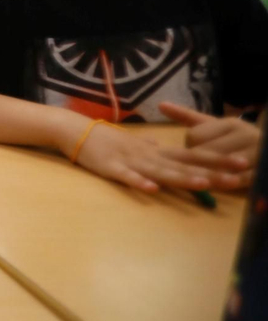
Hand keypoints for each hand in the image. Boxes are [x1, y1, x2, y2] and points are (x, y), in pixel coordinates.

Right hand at [69, 118, 246, 193]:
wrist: (75, 131)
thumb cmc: (104, 139)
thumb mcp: (132, 141)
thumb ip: (147, 145)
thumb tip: (157, 145)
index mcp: (156, 151)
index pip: (193, 155)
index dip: (218, 160)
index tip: (243, 164)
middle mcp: (150, 155)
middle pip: (185, 165)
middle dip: (212, 172)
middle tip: (239, 177)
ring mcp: (132, 162)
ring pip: (162, 171)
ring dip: (183, 178)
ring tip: (205, 183)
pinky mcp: (111, 169)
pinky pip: (128, 177)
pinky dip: (140, 182)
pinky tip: (152, 189)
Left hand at [158, 102, 258, 184]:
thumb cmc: (236, 140)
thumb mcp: (215, 127)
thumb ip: (188, 117)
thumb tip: (161, 105)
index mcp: (230, 123)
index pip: (194, 136)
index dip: (187, 148)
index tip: (190, 153)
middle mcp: (245, 134)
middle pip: (205, 152)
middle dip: (193, 163)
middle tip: (182, 170)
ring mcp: (257, 152)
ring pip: (221, 166)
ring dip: (207, 175)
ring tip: (194, 179)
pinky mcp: (261, 170)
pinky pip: (241, 179)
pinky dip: (227, 184)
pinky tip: (216, 186)